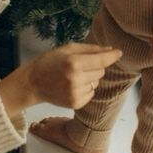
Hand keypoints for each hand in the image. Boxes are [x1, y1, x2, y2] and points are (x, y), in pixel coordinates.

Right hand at [0, 42, 120, 116]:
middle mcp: (76, 79)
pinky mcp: (76, 103)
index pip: (101, 60)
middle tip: (79, 65)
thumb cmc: (50, 61)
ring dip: (90, 78)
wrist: (33, 83)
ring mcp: (76, 93)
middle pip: (101, 71)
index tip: (119, 52)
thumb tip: (111, 50)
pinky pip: (91, 93)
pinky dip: (86, 89)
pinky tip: (72, 86)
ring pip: (97, 83)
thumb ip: (90, 49)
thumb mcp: (67, 49)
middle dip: (95, 67)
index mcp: (74, 63)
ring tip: (73, 76)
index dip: (112, 56)